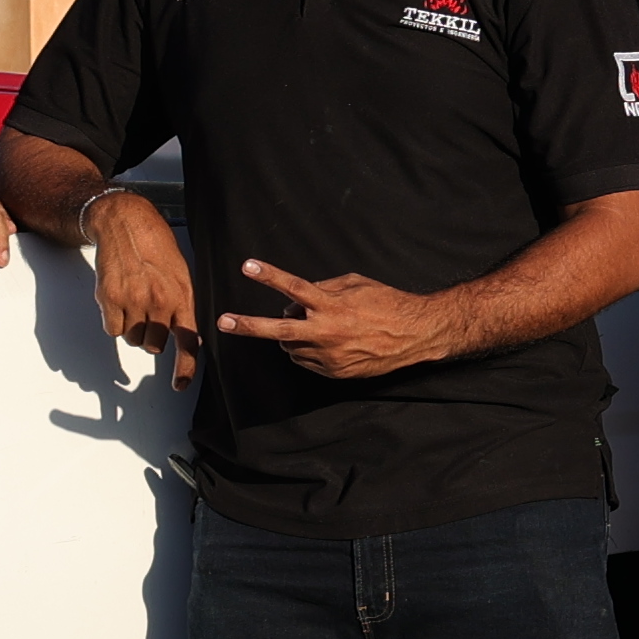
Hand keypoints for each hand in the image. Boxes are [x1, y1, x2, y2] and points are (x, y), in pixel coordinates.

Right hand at [79, 187, 199, 380]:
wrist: (125, 223)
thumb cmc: (154, 245)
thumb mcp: (180, 275)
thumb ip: (182, 306)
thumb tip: (187, 335)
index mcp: (182, 296)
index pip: (187, 339)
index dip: (185, 366)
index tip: (181, 384)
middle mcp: (159, 301)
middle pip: (153, 346)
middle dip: (150, 337)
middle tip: (147, 314)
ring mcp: (134, 301)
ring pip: (131, 339)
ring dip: (131, 328)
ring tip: (133, 300)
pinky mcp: (110, 298)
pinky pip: (112, 330)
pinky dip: (113, 321)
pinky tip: (118, 299)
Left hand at [218, 259, 464, 379]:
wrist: (414, 335)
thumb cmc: (387, 303)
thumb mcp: (356, 283)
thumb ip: (324, 287)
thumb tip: (297, 299)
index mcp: (332, 304)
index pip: (294, 287)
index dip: (269, 276)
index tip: (248, 266)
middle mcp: (327, 331)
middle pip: (279, 329)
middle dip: (249, 325)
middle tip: (224, 322)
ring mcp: (329, 355)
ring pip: (291, 346)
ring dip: (293, 335)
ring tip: (316, 326)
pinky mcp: (334, 372)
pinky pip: (307, 361)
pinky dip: (309, 350)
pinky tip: (329, 342)